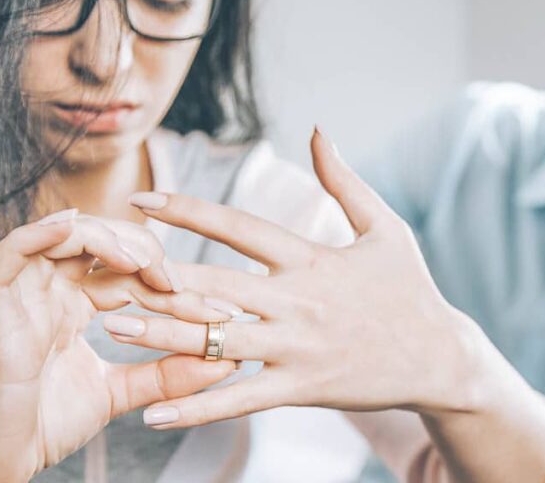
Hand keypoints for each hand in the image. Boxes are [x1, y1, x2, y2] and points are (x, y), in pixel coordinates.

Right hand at [0, 212, 234, 481]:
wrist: (1, 462)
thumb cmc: (50, 424)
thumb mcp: (123, 392)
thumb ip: (169, 375)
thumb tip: (226, 359)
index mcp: (75, 303)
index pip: (129, 273)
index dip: (173, 283)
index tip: (219, 311)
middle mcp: (50, 291)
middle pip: (99, 242)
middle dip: (145, 252)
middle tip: (177, 284)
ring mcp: (23, 296)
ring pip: (60, 236)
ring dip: (104, 238)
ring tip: (140, 261)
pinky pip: (8, 257)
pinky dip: (37, 234)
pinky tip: (70, 226)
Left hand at [110, 129, 500, 428]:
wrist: (440, 358)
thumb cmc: (410, 290)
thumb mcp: (386, 227)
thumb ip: (345, 181)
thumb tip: (317, 130)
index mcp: (312, 259)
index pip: (239, 227)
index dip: (188, 210)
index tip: (141, 199)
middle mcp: (297, 302)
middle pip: (215, 285)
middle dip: (156, 276)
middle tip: (104, 268)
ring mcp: (297, 348)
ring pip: (218, 342)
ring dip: (162, 335)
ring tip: (113, 330)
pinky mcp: (301, 389)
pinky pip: (240, 400)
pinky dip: (197, 407)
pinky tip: (155, 414)